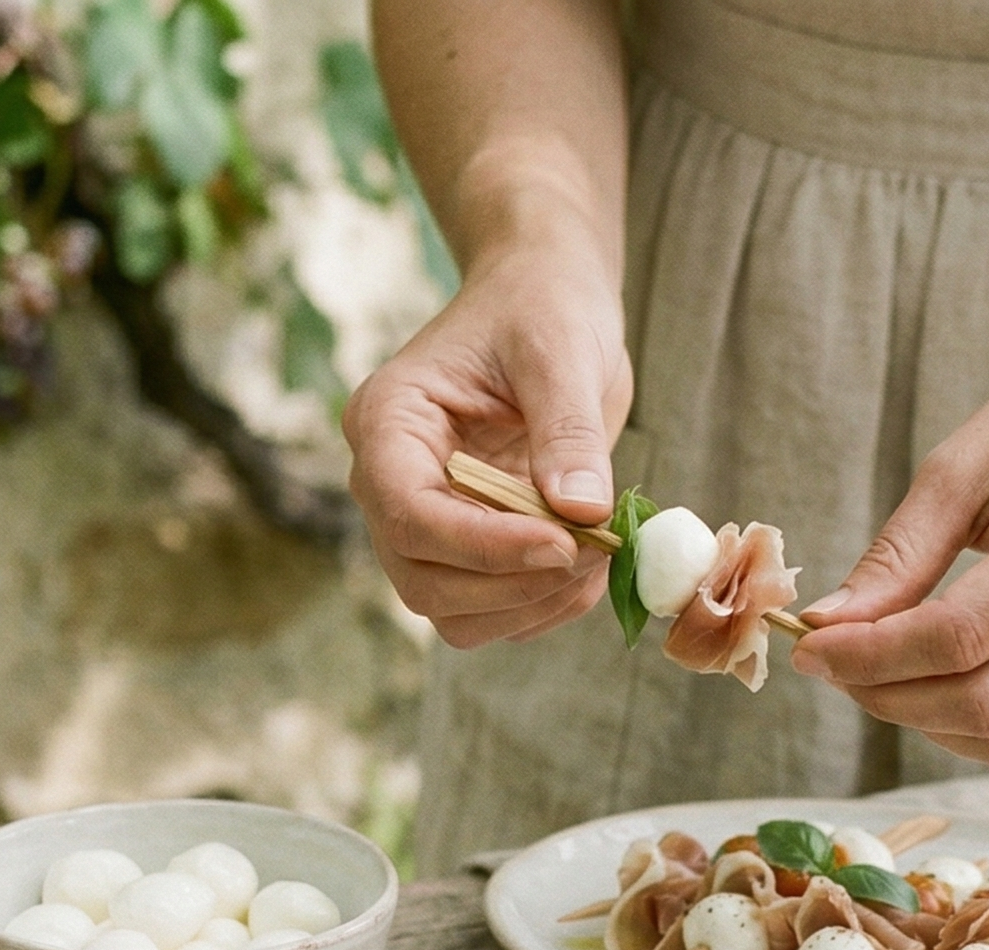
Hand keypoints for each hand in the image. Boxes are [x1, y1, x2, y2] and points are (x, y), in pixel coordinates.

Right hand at [344, 249, 630, 648]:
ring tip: (601, 557)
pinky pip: (491, 610)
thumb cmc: (542, 305)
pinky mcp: (468, 543)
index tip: (565, 544)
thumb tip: (580, 512)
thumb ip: (567, 430)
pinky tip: (593, 562)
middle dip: (511, 584)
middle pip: (422, 580)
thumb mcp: (560, 349)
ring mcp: (426, 518)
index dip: (484, 546)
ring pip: (453, 612)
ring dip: (531, 605)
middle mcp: (390, 480)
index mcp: (387, 421)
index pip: (407, 514)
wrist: (550, 299)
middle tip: (595, 553)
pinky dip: (544, 604)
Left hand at [788, 351, 988, 776]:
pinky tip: (950, 688)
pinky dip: (984, 737)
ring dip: (934, 727)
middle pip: (986, 704)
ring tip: (890, 679)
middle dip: (889, 697)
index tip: (810, 649)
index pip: (958, 638)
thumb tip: (825, 629)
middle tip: (838, 666)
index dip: (870, 657)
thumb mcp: (958, 471)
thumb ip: (894, 560)